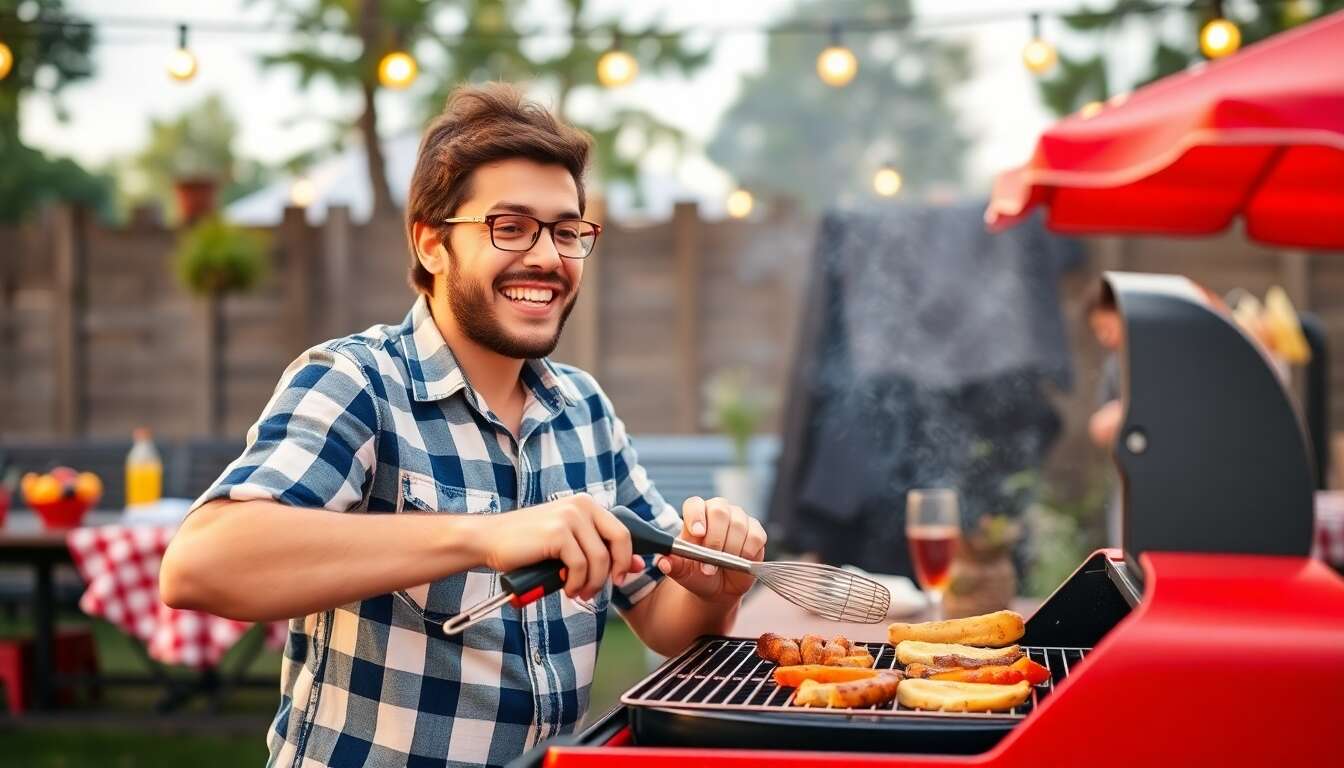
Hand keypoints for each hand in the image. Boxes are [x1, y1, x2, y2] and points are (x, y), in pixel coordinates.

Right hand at [475, 494, 642, 600]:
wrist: (489, 540)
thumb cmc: (528, 546)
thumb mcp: (567, 544)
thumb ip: (596, 549)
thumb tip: (636, 564)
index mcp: (585, 505)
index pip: (622, 532)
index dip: (626, 558)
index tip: (621, 577)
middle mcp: (581, 506)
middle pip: (620, 541)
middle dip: (617, 570)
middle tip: (603, 588)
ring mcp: (569, 517)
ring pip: (600, 559)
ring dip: (592, 583)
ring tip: (578, 593)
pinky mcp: (557, 533)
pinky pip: (580, 565)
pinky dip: (576, 583)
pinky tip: (566, 588)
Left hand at [656, 496, 765, 604]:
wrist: (719, 587)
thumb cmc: (697, 574)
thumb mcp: (683, 573)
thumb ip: (673, 565)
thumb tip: (663, 561)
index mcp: (695, 514)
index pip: (694, 504)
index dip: (696, 516)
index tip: (697, 534)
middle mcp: (717, 511)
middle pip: (719, 511)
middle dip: (715, 539)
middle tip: (709, 563)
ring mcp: (739, 519)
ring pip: (738, 525)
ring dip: (730, 550)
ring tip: (723, 566)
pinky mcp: (756, 531)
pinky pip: (755, 537)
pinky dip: (747, 552)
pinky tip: (739, 562)